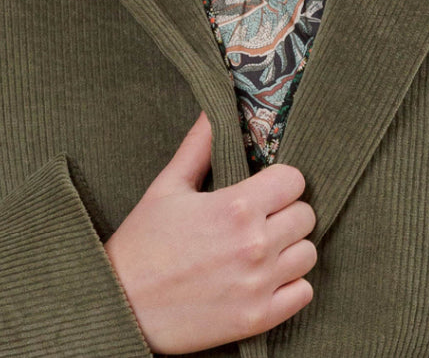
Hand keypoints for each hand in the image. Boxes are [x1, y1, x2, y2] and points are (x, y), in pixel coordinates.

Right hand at [103, 111, 317, 354]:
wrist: (120, 307)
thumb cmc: (141, 245)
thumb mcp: (166, 188)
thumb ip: (198, 147)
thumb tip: (213, 112)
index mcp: (235, 207)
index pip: (294, 180)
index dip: (280, 182)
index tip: (265, 189)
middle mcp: (254, 245)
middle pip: (305, 216)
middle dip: (285, 213)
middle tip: (260, 220)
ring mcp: (260, 284)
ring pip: (308, 254)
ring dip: (289, 249)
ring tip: (261, 250)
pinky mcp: (259, 317)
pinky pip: (303, 293)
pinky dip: (289, 286)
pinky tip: (264, 279)